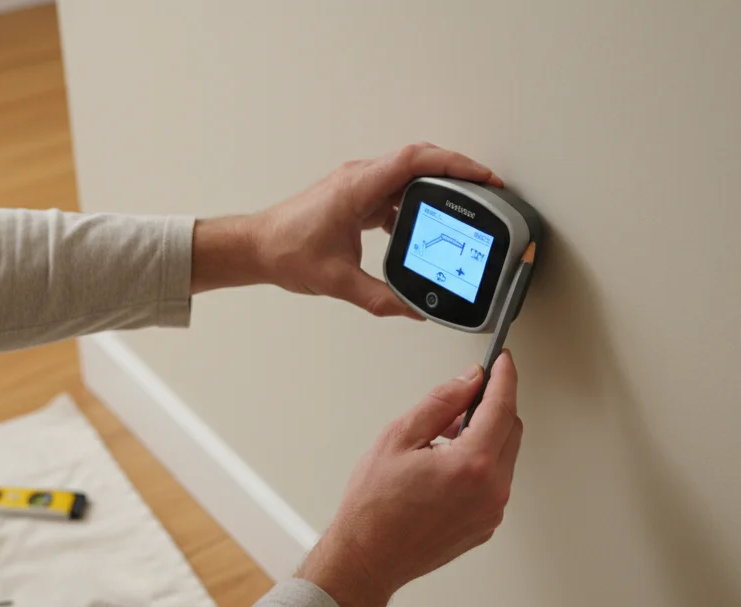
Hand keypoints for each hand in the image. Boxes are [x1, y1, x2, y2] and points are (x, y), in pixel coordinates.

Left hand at [190, 143, 501, 316]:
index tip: (482, 177)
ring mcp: (356, 185)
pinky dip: (414, 203)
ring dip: (435, 188)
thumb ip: (382, 299)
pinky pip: (393, 192)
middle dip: (456, 173)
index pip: (416, 161)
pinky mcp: (353, 197)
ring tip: (462, 207)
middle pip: (418, 162)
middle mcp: (358, 178)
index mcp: (357, 187)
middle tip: (485, 190)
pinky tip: (423, 226)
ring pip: (407, 176)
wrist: (255, 247)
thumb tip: (414, 311)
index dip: (454, 164)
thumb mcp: (339, 282)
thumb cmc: (285, 252)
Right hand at [298, 350, 523, 606]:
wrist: (367, 557)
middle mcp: (491, 490)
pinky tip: (446, 466)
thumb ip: (441, 403)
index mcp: (472, 464)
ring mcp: (491, 511)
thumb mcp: (399, 437)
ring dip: (485, 438)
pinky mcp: (486, 525)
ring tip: (442, 441)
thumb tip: (468, 380)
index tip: (502, 361)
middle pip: (511, 429)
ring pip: (505, 456)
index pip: (502, 406)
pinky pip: (495, 482)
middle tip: (459, 402)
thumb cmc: (374, 506)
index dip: (504, 377)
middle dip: (492, 407)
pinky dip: (480, 465)